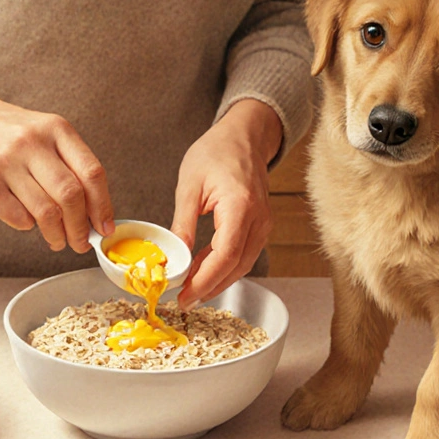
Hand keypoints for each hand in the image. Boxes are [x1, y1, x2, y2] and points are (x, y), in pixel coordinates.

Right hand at [0, 70, 113, 251]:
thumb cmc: (11, 132)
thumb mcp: (46, 133)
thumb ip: (71, 165)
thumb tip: (94, 215)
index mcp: (57, 129)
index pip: (92, 173)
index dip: (103, 207)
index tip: (105, 228)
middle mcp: (32, 143)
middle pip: (71, 196)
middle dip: (80, 228)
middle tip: (81, 242)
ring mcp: (6, 162)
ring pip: (45, 212)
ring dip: (57, 235)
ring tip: (58, 240)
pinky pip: (17, 217)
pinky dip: (28, 226)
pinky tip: (28, 222)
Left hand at [171, 99, 282, 309]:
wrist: (243, 137)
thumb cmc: (216, 152)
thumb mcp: (190, 185)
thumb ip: (183, 223)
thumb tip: (175, 256)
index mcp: (240, 206)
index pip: (225, 255)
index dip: (205, 280)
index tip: (184, 295)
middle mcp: (258, 218)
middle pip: (237, 266)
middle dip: (210, 287)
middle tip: (183, 300)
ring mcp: (264, 223)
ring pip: (243, 264)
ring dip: (218, 280)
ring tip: (190, 290)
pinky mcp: (261, 226)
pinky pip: (244, 254)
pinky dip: (225, 267)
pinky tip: (204, 271)